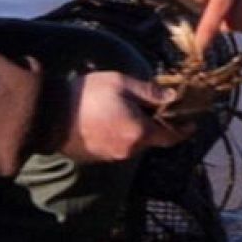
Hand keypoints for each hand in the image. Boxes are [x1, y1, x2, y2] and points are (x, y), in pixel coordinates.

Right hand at [56, 71, 190, 162]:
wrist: (49, 115)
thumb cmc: (88, 95)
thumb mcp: (122, 84)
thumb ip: (151, 92)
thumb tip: (173, 97)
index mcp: (140, 132)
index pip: (171, 137)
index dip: (183, 130)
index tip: (192, 122)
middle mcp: (129, 150)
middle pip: (151, 139)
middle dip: (156, 124)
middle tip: (154, 105)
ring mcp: (112, 156)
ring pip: (134, 143)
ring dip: (136, 129)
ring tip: (128, 109)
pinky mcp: (97, 158)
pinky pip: (117, 146)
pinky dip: (120, 134)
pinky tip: (110, 118)